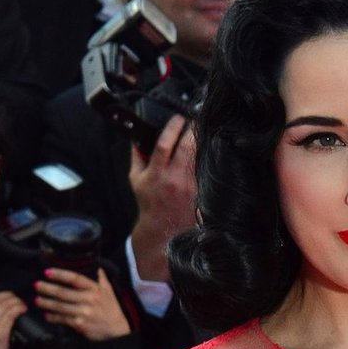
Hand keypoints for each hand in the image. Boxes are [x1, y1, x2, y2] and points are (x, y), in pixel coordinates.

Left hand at [34, 266, 130, 339]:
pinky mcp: (80, 324)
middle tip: (37, 285)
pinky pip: (63, 319)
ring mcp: (84, 312)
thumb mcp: (109, 293)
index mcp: (94, 289)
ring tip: (37, 300)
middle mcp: (89, 299)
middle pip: (63, 292)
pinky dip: (54, 317)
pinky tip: (47, 315)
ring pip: (60, 306)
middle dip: (47, 288)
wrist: (117, 332)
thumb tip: (99, 268)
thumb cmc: (112, 311)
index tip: (48, 272)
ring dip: (47, 303)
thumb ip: (103, 280)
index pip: (74, 278)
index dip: (60, 274)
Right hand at [129, 112, 196, 281]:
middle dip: (192, 129)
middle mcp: (174, 179)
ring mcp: (190, 186)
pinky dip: (209, 157)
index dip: (172, 127)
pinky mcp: (200, 192)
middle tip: (196, 119)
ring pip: (199, 157)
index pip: (164, 144)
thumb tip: (137, 136)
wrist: (163, 231)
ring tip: (204, 130)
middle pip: (187, 147)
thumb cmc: (150, 204)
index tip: (178, 117)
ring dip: (203, 141)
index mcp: (156, 174)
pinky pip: (206, 170)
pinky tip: (211, 149)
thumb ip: (137, 156)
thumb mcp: (136, 179)